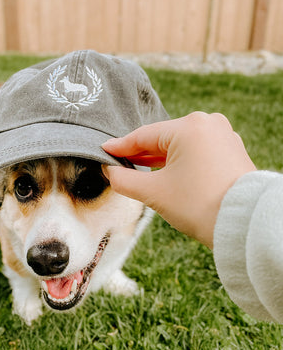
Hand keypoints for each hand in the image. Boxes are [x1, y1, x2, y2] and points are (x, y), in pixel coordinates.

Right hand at [102, 112, 255, 247]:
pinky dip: (178, 160)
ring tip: (137, 168)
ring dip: (158, 158)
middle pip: (161, 139)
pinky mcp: (230, 149)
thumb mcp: (154, 192)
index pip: (144, 136)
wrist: (245, 226)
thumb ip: (123, 180)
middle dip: (139, 153)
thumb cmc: (199, 205)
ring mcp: (222, 135)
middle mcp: (208, 124)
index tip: (104, 150)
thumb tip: (109, 171)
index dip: (121, 146)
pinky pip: (195, 150)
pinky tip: (163, 170)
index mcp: (189, 127)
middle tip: (118, 163)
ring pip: (178, 145)